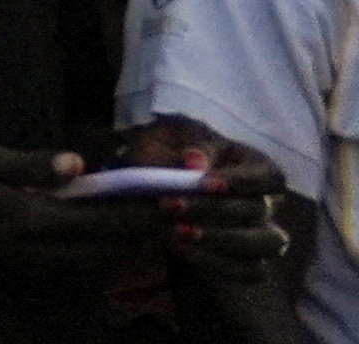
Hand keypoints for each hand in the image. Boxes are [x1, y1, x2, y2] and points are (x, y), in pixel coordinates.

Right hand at [0, 138, 168, 254]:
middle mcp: (34, 248)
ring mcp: (24, 262)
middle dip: (138, 234)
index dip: (139, 213)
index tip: (172, 202)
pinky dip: (92, 252)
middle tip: (168, 215)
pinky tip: (96, 237)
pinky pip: (68, 264)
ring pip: (88, 262)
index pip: (99, 219)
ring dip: (118, 245)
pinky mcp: (14, 265)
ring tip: (141, 226)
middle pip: (102, 248)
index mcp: (28, 217)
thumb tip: (80, 165)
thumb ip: (30, 164)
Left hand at [114, 116, 297, 281]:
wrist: (144, 196)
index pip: (268, 176)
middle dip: (213, 209)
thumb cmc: (164, 157)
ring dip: (219, 238)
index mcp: (253, 165)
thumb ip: (187, 147)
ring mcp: (261, 236)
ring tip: (176, 231)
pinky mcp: (248, 264)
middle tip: (169, 205)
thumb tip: (195, 160)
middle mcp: (264, 202)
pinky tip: (181, 250)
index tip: (206, 184)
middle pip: (259, 210)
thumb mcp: (169, 139)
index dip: (242, 181)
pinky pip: (250, 271)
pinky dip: (217, 262)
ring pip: (264, 244)